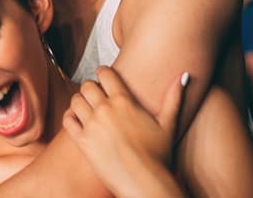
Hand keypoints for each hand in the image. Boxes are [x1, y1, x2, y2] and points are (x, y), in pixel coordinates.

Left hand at [62, 67, 188, 197]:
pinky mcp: (82, 141)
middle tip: (94, 93)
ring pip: (75, 100)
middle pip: (86, 86)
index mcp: (124, 102)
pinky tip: (77, 119)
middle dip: (90, 87)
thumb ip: (174, 98)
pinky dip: (70, 117)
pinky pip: (67, 120)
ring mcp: (91, 125)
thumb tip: (184, 76)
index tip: (103, 74)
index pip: (105, 74)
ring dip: (79, 101)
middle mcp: (105, 109)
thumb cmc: (158, 155)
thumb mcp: (168, 124)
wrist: (144, 181)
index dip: (103, 72)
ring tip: (86, 106)